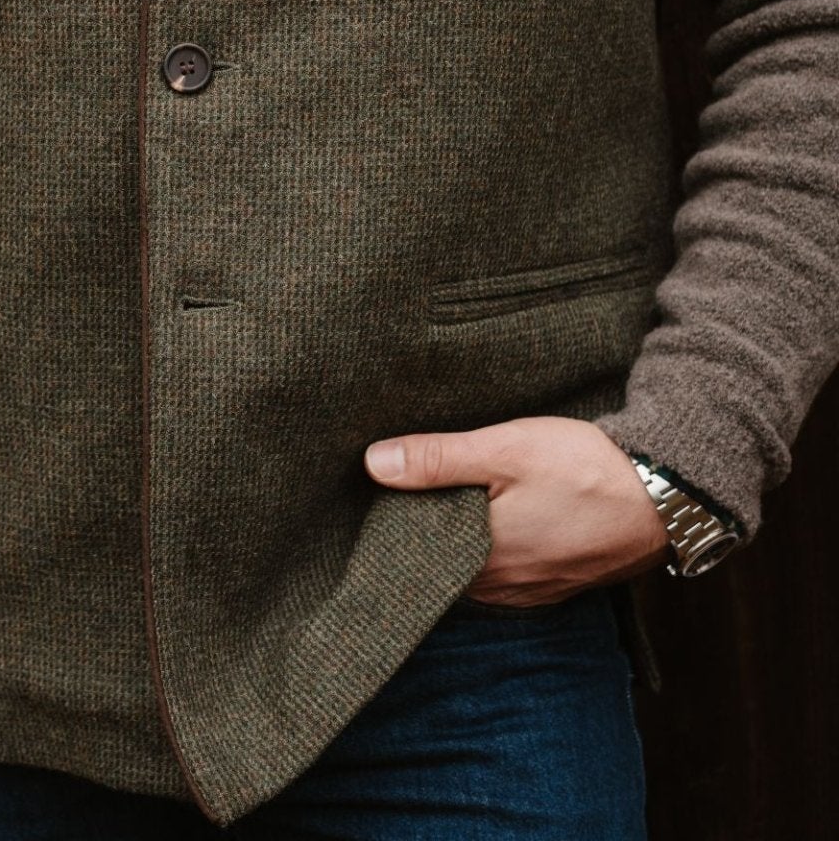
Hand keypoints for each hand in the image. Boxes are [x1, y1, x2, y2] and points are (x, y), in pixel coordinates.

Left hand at [363, 415, 669, 606]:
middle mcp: (502, 587)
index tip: (376, 498)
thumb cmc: (583, 468)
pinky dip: (494, 549)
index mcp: (480, 558)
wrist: (666, 497)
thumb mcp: (503, 449)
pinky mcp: (558, 582)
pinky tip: (493, 518)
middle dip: (425, 532)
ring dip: (461, 540)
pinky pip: (508, 573)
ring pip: (476, 570)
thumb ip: (438, 460)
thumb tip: (374, 464)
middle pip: (444, 563)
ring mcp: (533, 589)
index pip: (415, 553)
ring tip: (444, 499)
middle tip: (404, 492)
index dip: (395, 524)